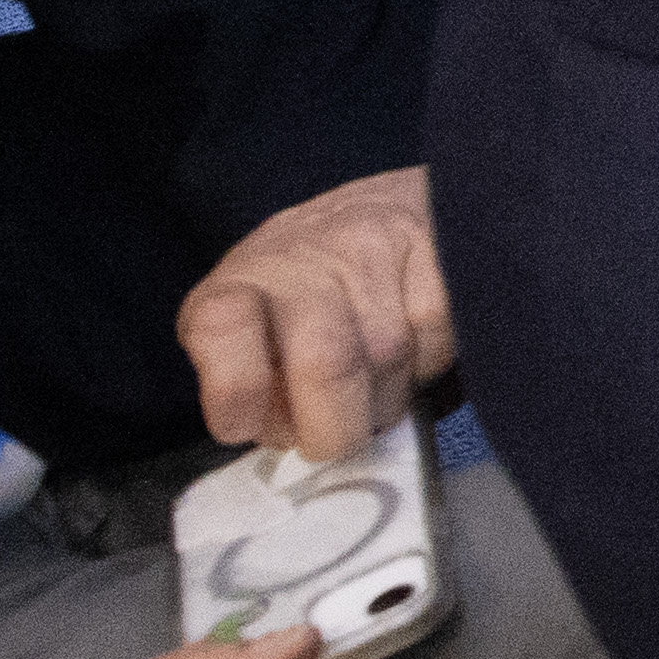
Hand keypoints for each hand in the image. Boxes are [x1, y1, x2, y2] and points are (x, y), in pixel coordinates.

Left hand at [175, 167, 447, 453]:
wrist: (372, 211)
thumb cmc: (303, 297)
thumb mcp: (250, 336)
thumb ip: (255, 390)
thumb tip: (290, 447)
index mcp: (238, 286)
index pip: (220, 329)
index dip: (235, 395)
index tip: (245, 426)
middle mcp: (300, 258)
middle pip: (326, 365)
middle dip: (336, 429)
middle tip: (334, 439)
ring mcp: (370, 247)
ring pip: (389, 359)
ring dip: (385, 400)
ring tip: (372, 388)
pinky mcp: (432, 244)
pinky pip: (438, 335)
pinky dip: (429, 364)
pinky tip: (411, 353)